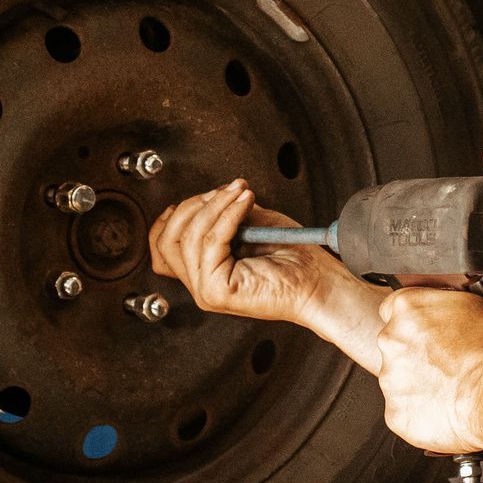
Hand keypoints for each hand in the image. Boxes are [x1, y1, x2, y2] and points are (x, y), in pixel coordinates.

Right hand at [148, 179, 352, 327]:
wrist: (318, 282)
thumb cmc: (294, 258)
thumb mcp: (252, 224)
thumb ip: (225, 212)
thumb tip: (214, 193)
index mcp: (203, 270)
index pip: (164, 242)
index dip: (179, 212)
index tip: (208, 194)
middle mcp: (200, 283)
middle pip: (168, 239)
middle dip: (195, 204)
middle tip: (227, 190)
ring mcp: (205, 291)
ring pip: (188, 238)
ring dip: (215, 205)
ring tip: (240, 193)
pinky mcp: (216, 292)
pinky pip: (211, 243)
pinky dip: (227, 215)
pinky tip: (244, 203)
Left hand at [376, 288, 482, 453]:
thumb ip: (470, 306)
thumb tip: (480, 315)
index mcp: (407, 307)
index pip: (395, 309)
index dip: (416, 322)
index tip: (429, 331)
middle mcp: (391, 340)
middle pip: (396, 346)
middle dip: (416, 354)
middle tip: (446, 363)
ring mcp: (390, 379)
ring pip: (399, 381)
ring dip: (419, 385)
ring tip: (451, 389)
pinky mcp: (396, 413)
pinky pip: (404, 412)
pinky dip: (422, 414)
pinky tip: (446, 410)